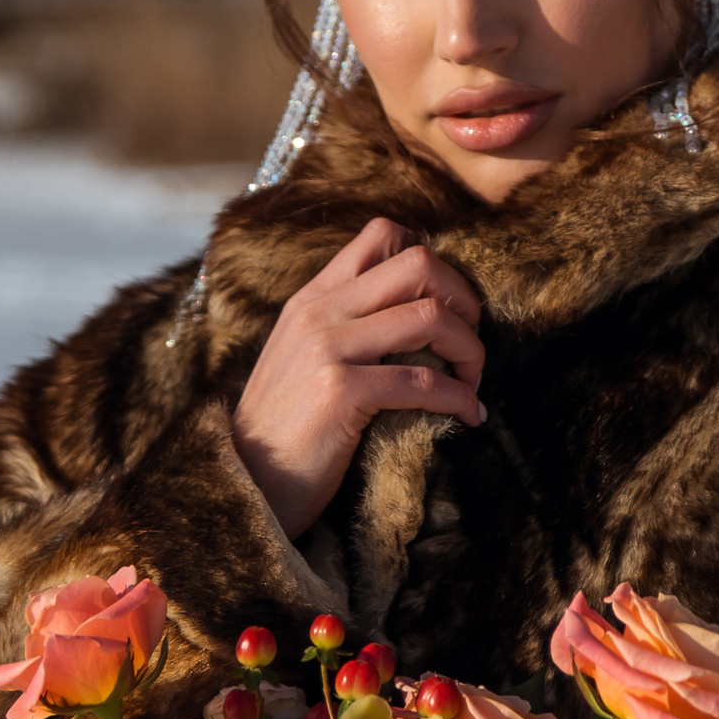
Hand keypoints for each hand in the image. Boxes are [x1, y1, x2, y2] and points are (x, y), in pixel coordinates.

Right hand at [230, 217, 486, 537]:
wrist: (246, 483)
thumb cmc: (286, 430)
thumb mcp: (303, 358)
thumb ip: (343, 327)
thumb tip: (411, 313)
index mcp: (312, 298)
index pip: (381, 235)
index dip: (433, 261)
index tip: (449, 306)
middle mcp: (318, 312)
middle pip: (419, 263)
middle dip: (464, 300)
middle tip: (469, 342)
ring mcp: (327, 349)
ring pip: (431, 316)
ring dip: (470, 350)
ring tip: (472, 381)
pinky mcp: (340, 392)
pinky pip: (425, 381)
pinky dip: (461, 398)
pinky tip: (469, 415)